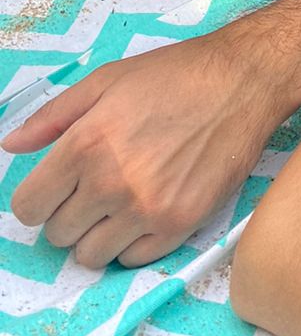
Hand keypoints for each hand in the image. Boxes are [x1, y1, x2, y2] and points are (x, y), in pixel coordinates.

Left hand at [1, 27, 289, 267]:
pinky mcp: (180, 224)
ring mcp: (147, 208)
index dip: (39, 198)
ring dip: (99, 234)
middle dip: (70, 213)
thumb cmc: (175, 75)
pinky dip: (133, 242)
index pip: (29, 207)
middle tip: (96, 188)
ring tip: (121, 203)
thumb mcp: (107, 80)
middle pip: (58, 234)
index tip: (57, 188)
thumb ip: (53, 116)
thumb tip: (12, 145)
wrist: (243, 81)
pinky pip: (134, 260)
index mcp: (85, 144)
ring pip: (92, 255)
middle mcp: (111, 183)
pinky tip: (148, 210)